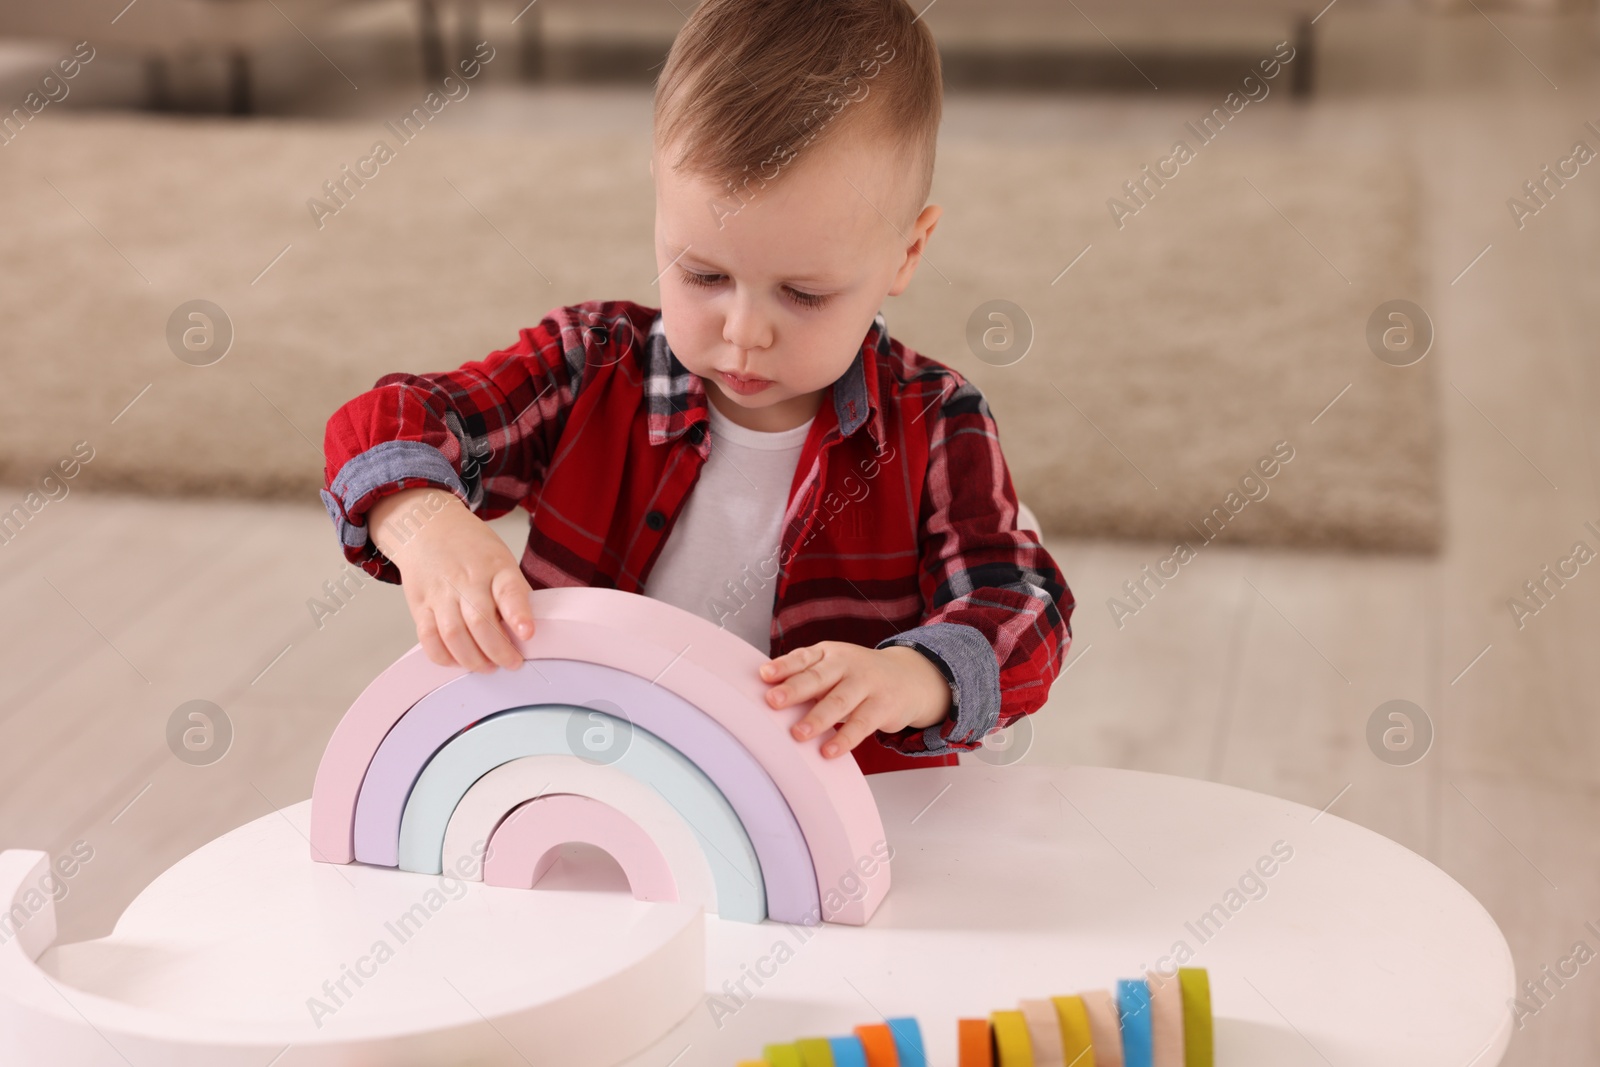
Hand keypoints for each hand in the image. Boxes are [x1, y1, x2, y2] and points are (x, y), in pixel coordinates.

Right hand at [367, 487, 535, 672]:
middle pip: (480, 622)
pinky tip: (457, 660)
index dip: (519, 615)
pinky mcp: (420, 604)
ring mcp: (441, 593)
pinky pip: (428, 637)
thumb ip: (513, 593)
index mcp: (496, 567)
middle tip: (511, 663)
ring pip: (453, 634)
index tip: (528, 634)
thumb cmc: (472, 550)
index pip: (509, 592)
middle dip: (498, 651)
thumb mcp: (501, 560)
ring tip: (487, 667)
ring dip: (472, 659)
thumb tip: (526, 632)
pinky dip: (443, 656)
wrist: (428, 528)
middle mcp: (467, 580)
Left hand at [759, 642, 950, 758]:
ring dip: (817, 718)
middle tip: (773, 701)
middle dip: (794, 689)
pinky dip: (844, 739)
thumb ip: (806, 677)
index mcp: (829, 654)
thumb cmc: (858, 676)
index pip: (803, 658)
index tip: (764, 676)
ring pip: (839, 702)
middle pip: (818, 677)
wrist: (910, 678)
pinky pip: (861, 724)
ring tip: (798, 734)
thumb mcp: (834, 668)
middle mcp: (847, 665)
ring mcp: (867, 684)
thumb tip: (768, 694)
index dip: (783, 667)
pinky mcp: (882, 706)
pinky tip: (829, 750)